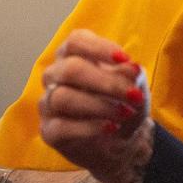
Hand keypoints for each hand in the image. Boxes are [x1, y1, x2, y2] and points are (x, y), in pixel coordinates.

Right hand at [39, 29, 153, 182]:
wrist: (121, 141)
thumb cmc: (123, 103)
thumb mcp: (134, 86)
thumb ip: (132, 75)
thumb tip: (131, 68)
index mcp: (73, 55)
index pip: (76, 41)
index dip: (99, 47)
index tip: (125, 59)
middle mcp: (55, 75)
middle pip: (70, 69)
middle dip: (105, 82)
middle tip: (133, 95)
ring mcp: (48, 103)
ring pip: (62, 97)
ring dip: (99, 106)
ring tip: (125, 113)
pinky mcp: (49, 131)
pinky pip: (61, 127)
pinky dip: (90, 127)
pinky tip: (111, 127)